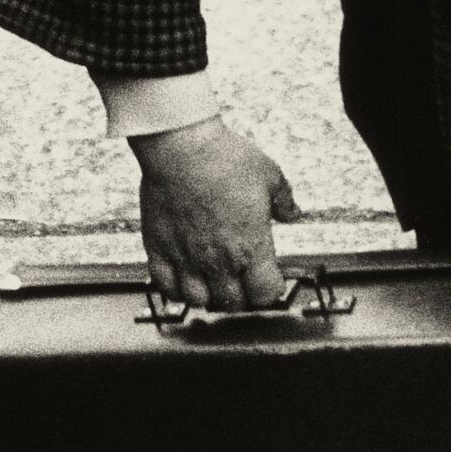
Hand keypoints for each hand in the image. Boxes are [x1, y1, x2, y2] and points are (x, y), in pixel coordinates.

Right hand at [133, 119, 300, 311]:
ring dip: (208, 297)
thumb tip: (291, 212)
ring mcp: (186, 257)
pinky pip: (164, 286)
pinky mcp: (159, 249)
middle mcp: (218, 259)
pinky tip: (182, 280)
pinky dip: (174, 290)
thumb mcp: (270, 176)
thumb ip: (283, 201)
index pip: (266, 293)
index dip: (270, 291)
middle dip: (241, 297)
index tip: (270, 282)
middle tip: (241, 283)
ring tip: (212, 283)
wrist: (182, 148)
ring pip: (197, 300)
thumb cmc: (225, 159)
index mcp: (251, 246)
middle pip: (232, 303)